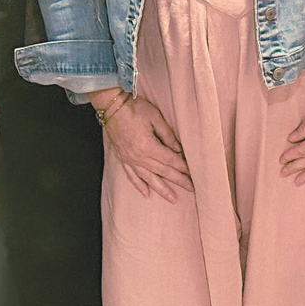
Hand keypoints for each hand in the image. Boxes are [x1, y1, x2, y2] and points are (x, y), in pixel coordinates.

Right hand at [90, 85, 192, 200]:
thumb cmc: (134, 109)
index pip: (169, 160)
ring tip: (172, 198)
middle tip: (191, 188)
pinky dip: (139, 185)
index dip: (182, 167)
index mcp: (148, 145)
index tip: (192, 173)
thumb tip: (178, 150)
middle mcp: (138, 156)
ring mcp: (129, 159)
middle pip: (162, 171)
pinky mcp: (123, 159)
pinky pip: (132, 176)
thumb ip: (168, 135)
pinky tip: (146, 193)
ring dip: (161, 189)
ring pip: (148, 178)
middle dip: (177, 180)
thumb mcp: (155, 117)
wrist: (112, 107)